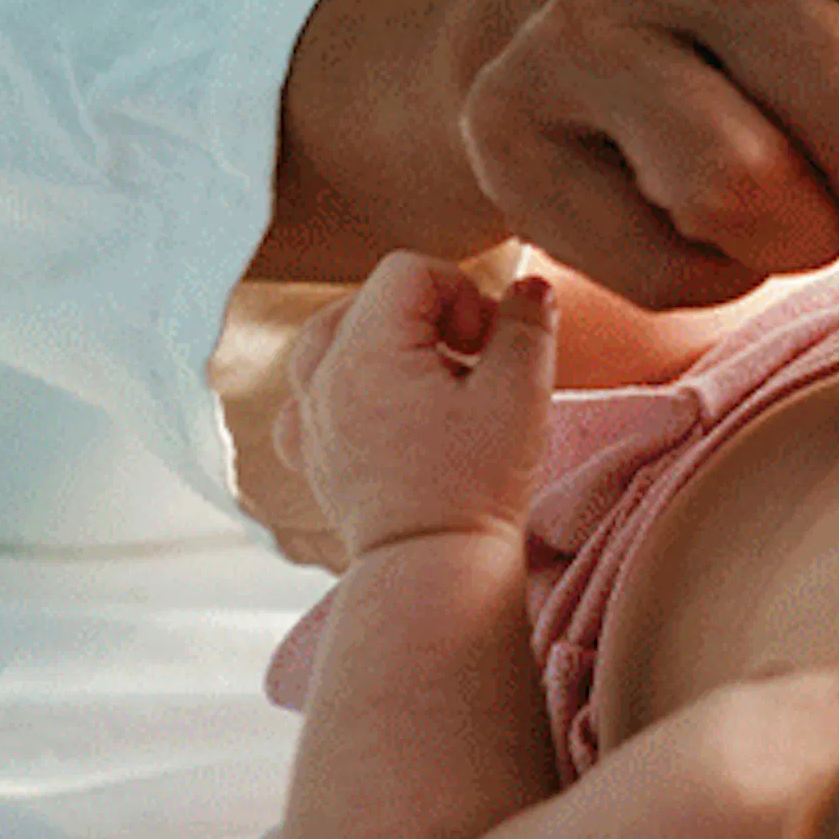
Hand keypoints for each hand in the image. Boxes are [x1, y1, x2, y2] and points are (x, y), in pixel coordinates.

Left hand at [279, 252, 557, 555]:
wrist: (433, 566)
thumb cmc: (477, 481)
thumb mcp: (522, 389)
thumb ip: (528, 323)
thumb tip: (530, 287)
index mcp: (367, 351)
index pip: (409, 272)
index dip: (461, 292)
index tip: (487, 344)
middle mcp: (324, 377)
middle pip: (369, 298)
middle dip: (425, 311)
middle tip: (467, 356)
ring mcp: (310, 418)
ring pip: (329, 339)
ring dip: (381, 339)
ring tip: (427, 373)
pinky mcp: (311, 455)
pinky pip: (308, 395)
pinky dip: (343, 386)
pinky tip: (383, 408)